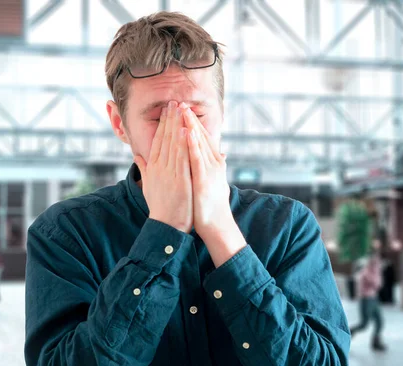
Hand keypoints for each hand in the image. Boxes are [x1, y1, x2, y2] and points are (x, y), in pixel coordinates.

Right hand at [134, 101, 192, 232]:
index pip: (158, 141)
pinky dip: (183, 143)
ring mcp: (169, 173)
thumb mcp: (149, 186)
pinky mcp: (179, 180)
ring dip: (176, 125)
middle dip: (169, 119)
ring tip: (180, 108)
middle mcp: (159, 168)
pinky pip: (182, 157)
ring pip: (173, 144)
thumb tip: (137, 156)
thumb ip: (144, 169)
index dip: (162, 125)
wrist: (166, 226)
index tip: (166, 111)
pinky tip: (185, 130)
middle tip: (173, 101)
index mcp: (153, 168)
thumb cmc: (160, 208)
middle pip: (164, 139)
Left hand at [183, 106, 230, 236]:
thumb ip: (211, 167)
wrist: (216, 224)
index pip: (200, 140)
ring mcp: (210, 171)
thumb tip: (222, 155)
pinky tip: (188, 133)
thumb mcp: (210, 182)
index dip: (192, 124)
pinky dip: (193, 145)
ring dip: (192, 127)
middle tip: (181, 103)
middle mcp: (213, 164)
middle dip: (190, 120)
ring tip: (183, 112)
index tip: (181, 111)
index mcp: (211, 164)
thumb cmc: (209, 206)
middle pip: (200, 138)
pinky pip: (198, 159)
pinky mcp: (204, 179)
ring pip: (199, 144)